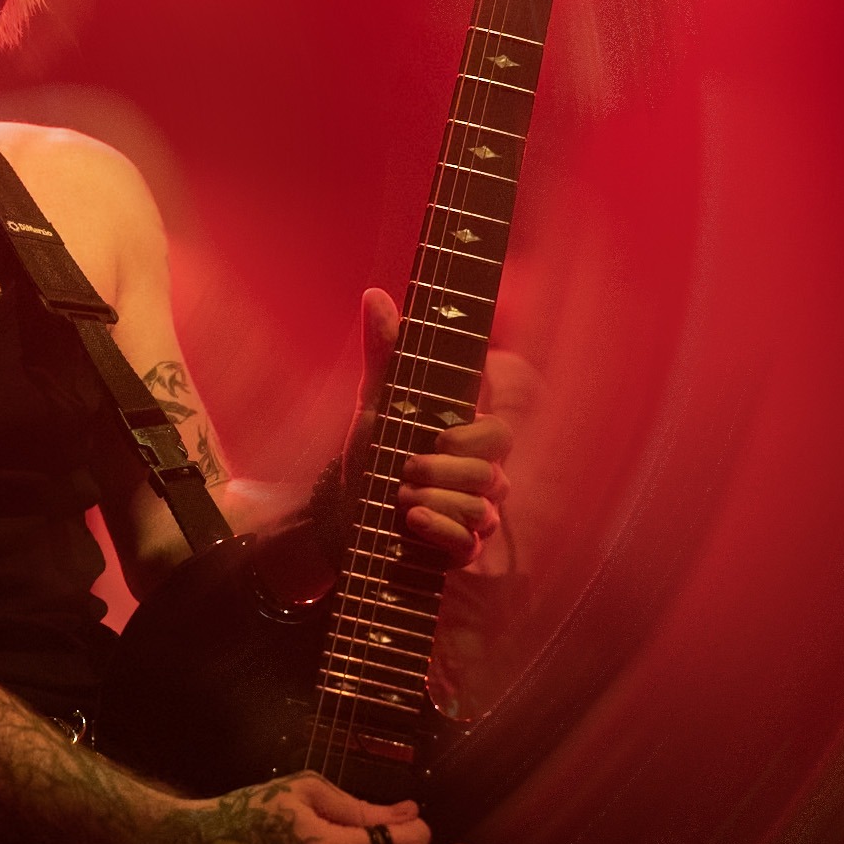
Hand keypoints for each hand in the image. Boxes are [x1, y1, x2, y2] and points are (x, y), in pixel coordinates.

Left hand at [346, 288, 512, 565]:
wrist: (344, 512)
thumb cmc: (370, 452)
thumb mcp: (374, 402)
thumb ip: (384, 352)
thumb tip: (375, 294)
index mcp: (469, 439)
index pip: (499, 434)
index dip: (473, 436)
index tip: (437, 436)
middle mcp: (482, 478)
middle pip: (491, 474)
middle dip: (444, 472)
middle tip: (406, 468)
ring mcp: (476, 515)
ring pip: (479, 510)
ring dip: (432, 502)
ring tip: (398, 497)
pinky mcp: (462, 549)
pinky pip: (468, 544)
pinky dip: (436, 532)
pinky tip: (410, 522)